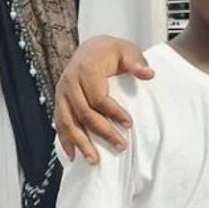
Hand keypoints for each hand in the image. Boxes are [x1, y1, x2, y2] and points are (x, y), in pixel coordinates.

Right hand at [54, 35, 153, 163]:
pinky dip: (65, 140)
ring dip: (81, 142)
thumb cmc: (111, 51)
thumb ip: (136, 62)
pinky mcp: (59, 101)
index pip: (98, 98)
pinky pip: (59, 123)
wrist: (91, 47)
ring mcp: (61, 93)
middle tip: (120, 146)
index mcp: (86, 69)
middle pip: (83, 113)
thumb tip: (149, 74)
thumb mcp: (127, 50)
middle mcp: (69, 82)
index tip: (129, 124)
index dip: (113, 112)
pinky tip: (73, 156)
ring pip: (67, 122)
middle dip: (102, 132)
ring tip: (94, 160)